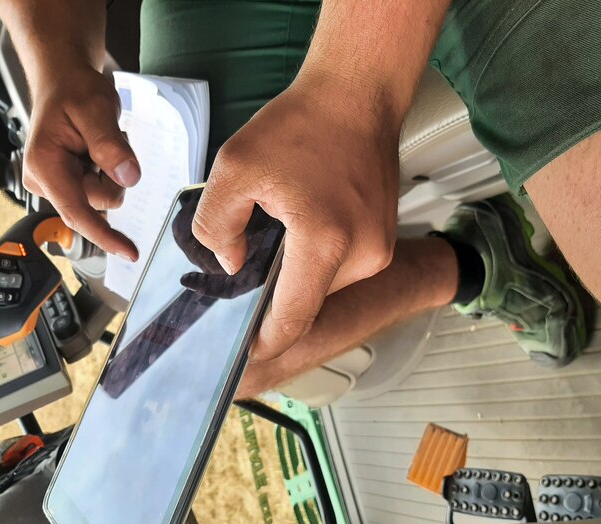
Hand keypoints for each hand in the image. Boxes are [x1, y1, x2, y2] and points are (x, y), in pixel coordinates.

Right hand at [22, 65, 140, 259]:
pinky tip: (96, 151)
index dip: (105, 235)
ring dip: (111, 171)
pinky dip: (107, 172)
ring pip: (103, 197)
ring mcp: (56, 185)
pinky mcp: (68, 185)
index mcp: (45, 166)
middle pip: (98, 203)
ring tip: (99, 141)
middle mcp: (45, 181)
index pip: (77, 212)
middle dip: (111, 176)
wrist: (64, 82)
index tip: (129, 252)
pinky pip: (101, 190)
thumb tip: (128, 177)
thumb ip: (110, 145)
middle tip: (105, 140)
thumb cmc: (73, 91)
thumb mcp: (96, 109)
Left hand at [193, 71, 401, 360]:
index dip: (264, 340)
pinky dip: (314, 259)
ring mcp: (379, 247)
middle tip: (240, 272)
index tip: (240, 352)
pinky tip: (297, 226)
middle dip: (273, 295)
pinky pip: (340, 266)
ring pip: (323, 285)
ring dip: (295, 274)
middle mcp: (363, 254)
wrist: (357, 93)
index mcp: (325, 242)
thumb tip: (232, 264)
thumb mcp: (234, 168)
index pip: (292, 318)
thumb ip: (218, 227)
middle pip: (306, 301)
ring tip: (272, 237)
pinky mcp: (382, 238)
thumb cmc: (301, 123)